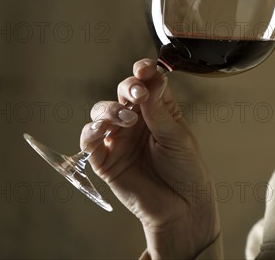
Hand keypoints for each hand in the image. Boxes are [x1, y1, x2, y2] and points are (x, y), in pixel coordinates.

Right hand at [79, 58, 219, 258]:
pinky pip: (89, 141)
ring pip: (102, 112)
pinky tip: (101, 130)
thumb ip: (159, 110)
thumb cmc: (185, 169)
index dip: (143, 71)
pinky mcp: (105, 160)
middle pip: (122, 92)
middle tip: (138, 94)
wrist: (182, 206)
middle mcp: (136, 120)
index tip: (144, 68)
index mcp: (157, 109)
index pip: (146, 83)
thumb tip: (150, 79)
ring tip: (128, 118)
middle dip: (128, 88)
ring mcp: (119, 139)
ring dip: (110, 109)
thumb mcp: (177, 136)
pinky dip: (90, 131)